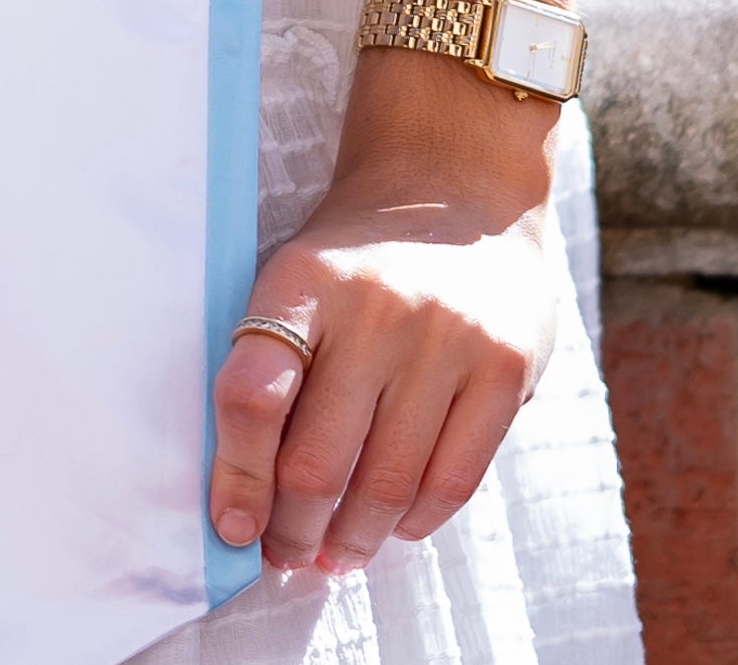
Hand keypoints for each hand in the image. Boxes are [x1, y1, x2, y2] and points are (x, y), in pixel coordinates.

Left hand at [207, 54, 561, 579]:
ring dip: (352, 541)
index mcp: (302, 281)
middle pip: (317, 461)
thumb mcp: (297, 277)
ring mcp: (446, 339)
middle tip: (284, 555)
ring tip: (334, 554)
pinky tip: (394, 526)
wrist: (457, 183)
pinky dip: (415, 521)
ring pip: (385, 485)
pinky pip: (453, 480)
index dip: (236, 476)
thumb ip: (270, 366)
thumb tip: (244, 493)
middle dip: (292, 529)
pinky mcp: (505, 367)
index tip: (232, 529)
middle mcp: (374, 310)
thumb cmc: (356, 254)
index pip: (252, 394)